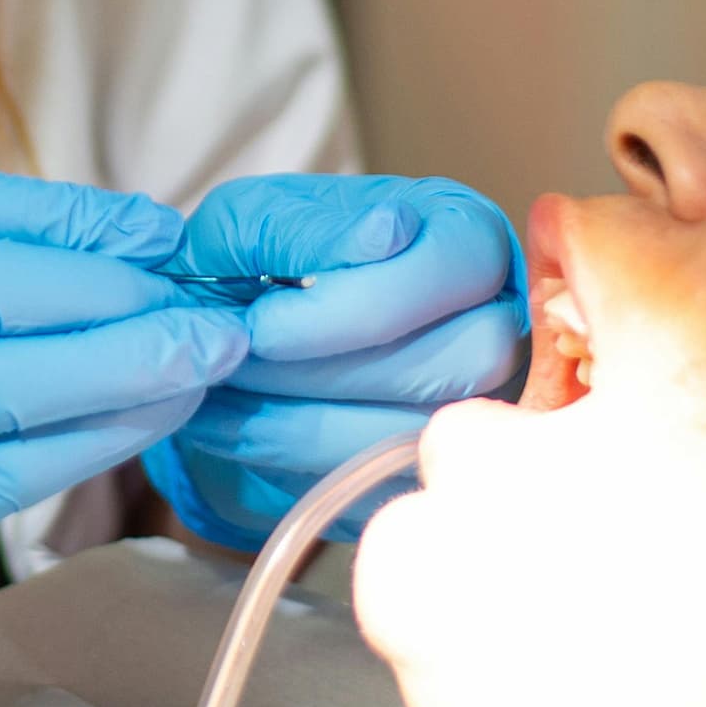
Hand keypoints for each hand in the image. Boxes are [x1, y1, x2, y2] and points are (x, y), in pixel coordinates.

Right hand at [0, 161, 247, 706]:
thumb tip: (99, 249)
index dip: (58, 208)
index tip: (151, 228)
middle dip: (110, 285)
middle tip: (204, 298)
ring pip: (10, 378)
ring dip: (129, 361)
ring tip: (212, 355)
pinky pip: (15, 465)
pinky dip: (101, 437)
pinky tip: (161, 420)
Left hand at [143, 173, 525, 548]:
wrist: (209, 339)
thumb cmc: (244, 263)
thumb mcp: (254, 219)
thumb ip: (312, 227)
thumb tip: (389, 231)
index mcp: (465, 237)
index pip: (461, 265)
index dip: (364, 302)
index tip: (265, 323)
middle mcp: (496, 319)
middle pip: (470, 357)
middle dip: (337, 369)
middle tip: (246, 358)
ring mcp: (474, 404)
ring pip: (423, 430)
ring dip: (303, 420)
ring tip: (230, 387)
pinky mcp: (426, 469)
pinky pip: (385, 487)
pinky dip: (297, 462)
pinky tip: (244, 427)